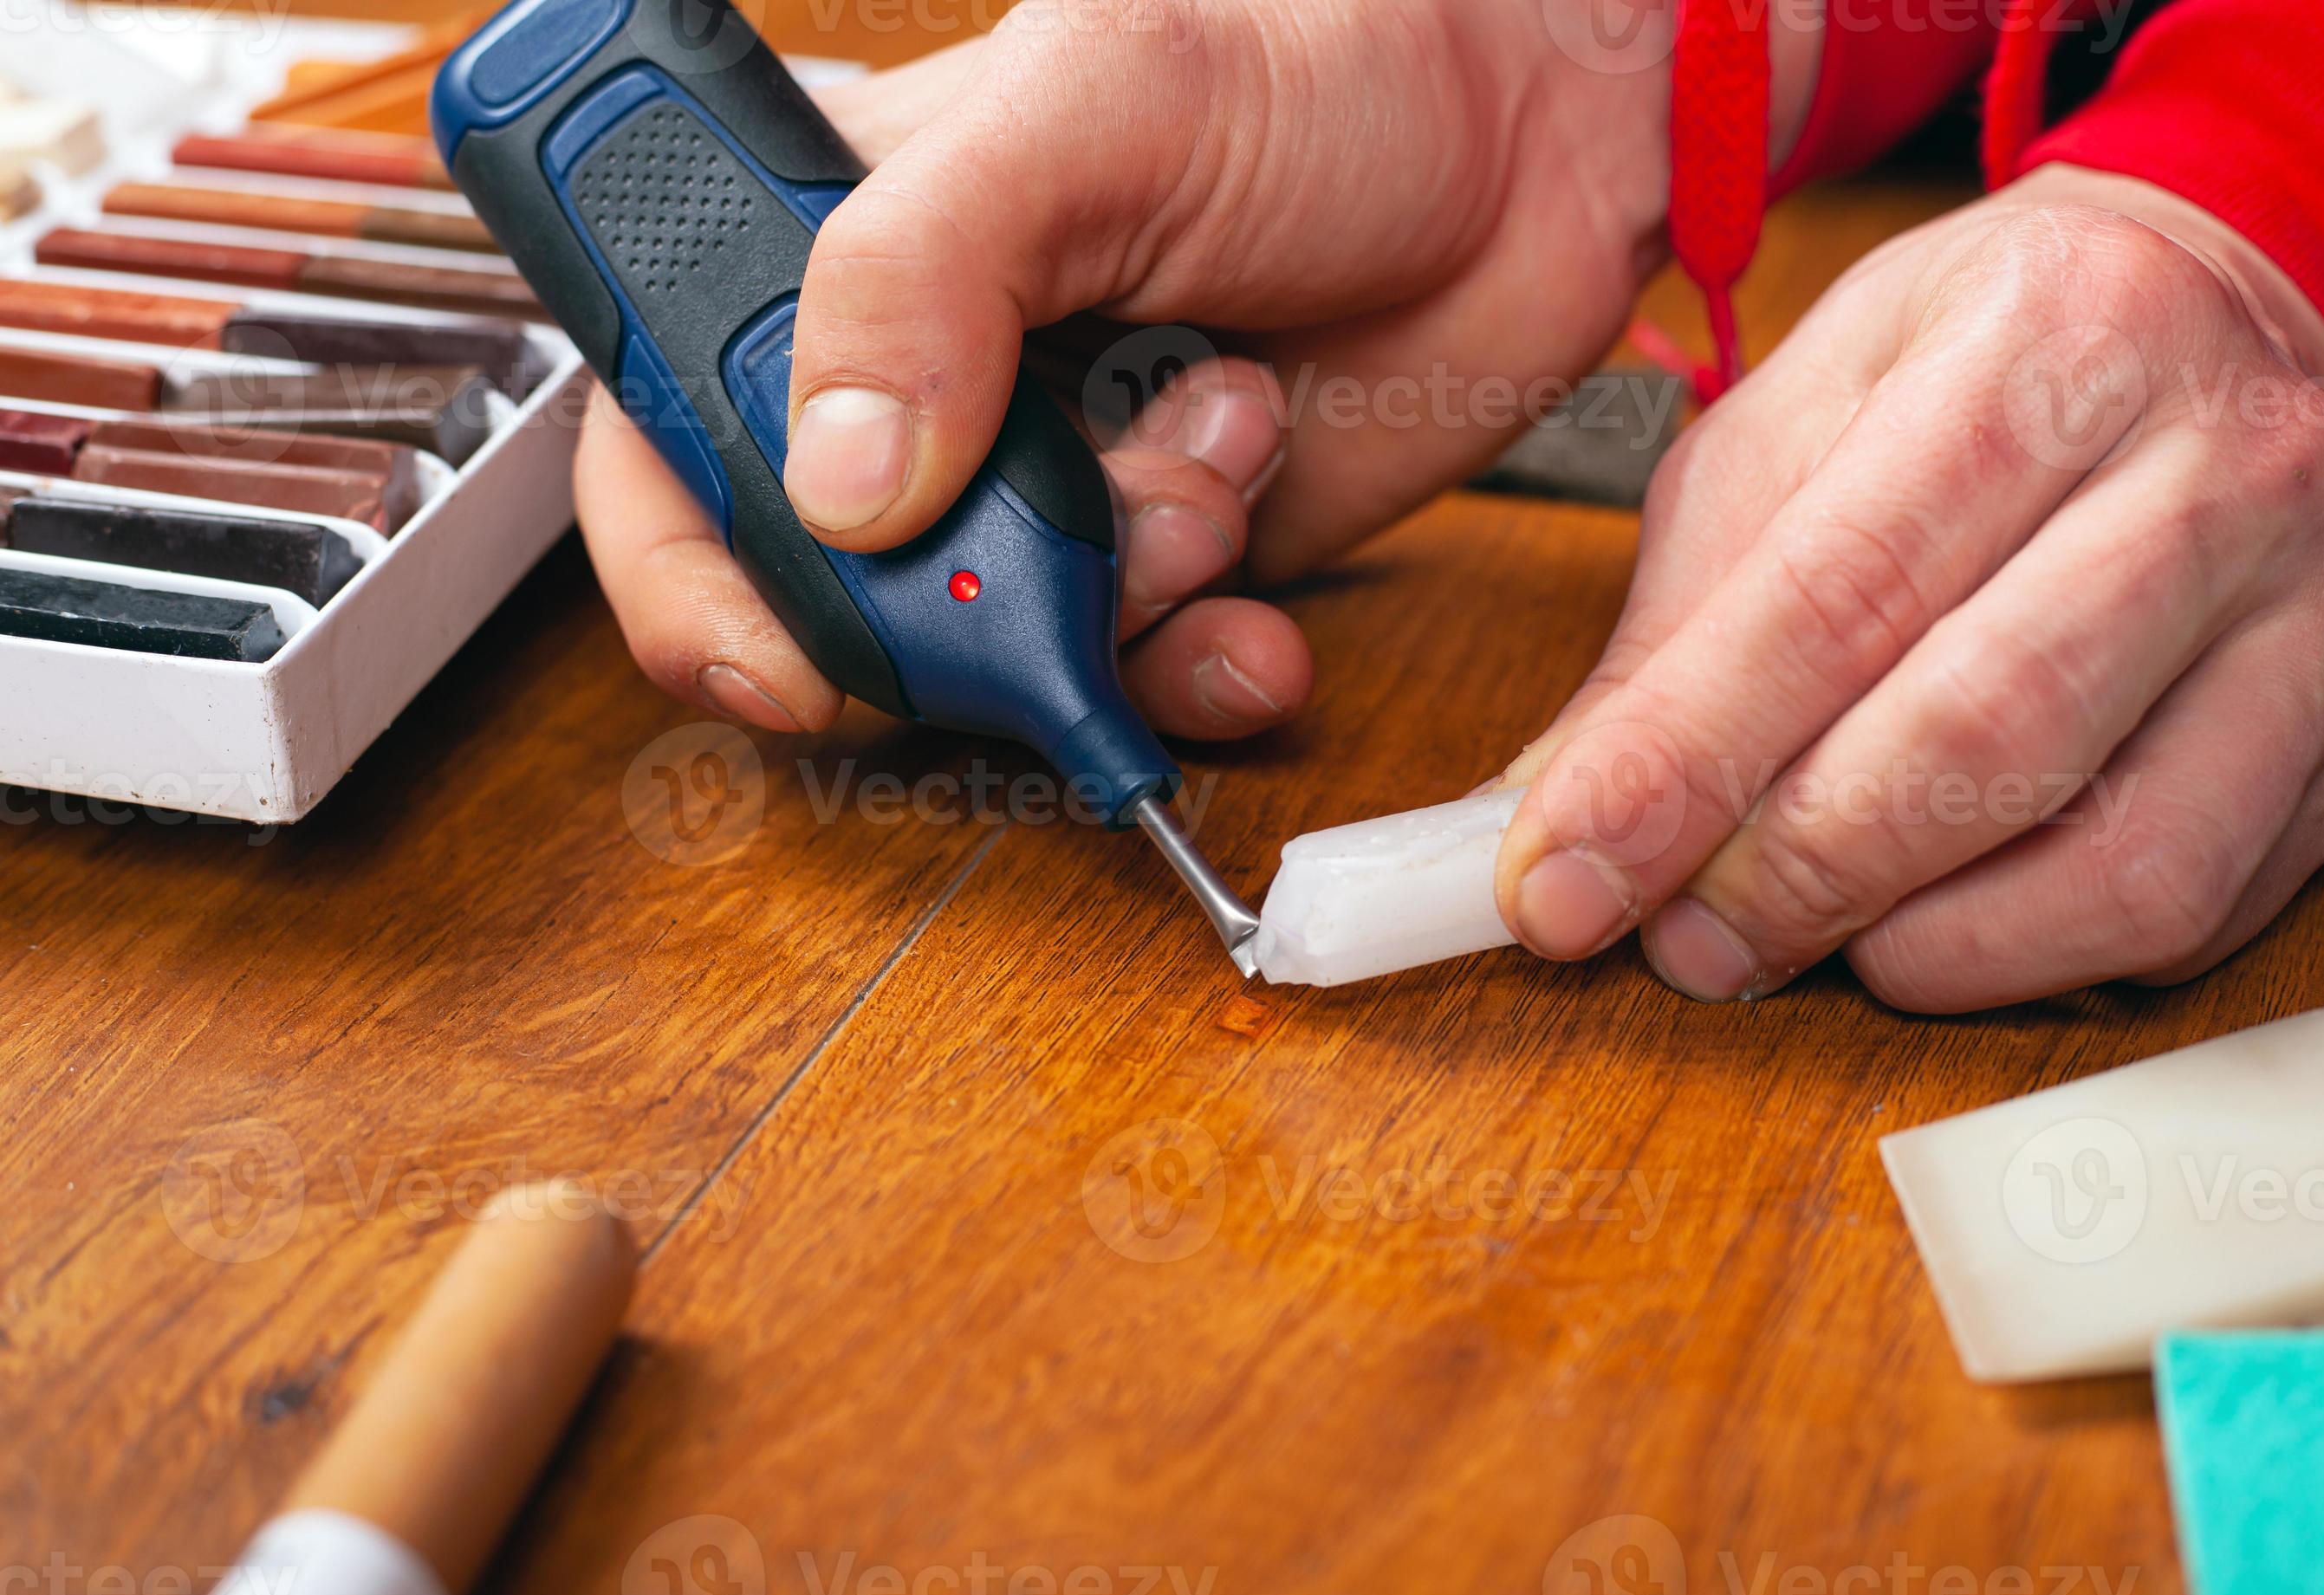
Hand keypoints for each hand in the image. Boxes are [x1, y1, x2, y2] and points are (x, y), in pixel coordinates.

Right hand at [576, 0, 1707, 737]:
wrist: (1534, 137)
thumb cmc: (1318, 56)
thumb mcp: (1095, 107)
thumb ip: (923, 268)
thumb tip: (838, 483)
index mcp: (832, 251)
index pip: (665, 443)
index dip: (698, 574)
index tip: (791, 645)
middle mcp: (924, 386)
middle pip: (829, 599)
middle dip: (950, 616)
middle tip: (1066, 543)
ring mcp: (1044, 487)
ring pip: (991, 657)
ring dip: (1103, 616)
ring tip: (1212, 470)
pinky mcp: (1166, 557)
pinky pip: (1130, 680)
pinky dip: (1190, 673)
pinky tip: (1254, 589)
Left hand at [1493, 165, 2323, 1011]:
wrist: (2208, 319)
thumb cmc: (1974, 374)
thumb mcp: (1789, 431)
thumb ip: (1673, 625)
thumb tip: (1556, 820)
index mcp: (2053, 334)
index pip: (1841, 590)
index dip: (1684, 762)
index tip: (1563, 880)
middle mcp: (2224, 459)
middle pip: (1987, 730)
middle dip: (1795, 873)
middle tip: (1681, 941)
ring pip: (2121, 859)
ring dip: (1920, 942)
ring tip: (1803, 937)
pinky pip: (2195, 909)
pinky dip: (2034, 958)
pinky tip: (1939, 922)